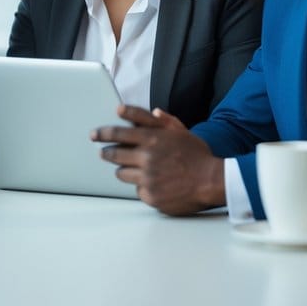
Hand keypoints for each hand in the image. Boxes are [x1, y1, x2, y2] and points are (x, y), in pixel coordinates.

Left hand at [91, 104, 224, 215]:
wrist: (212, 180)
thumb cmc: (196, 155)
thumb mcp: (179, 131)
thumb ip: (157, 119)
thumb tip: (135, 110)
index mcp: (152, 139)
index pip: (117, 133)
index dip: (102, 134)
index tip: (94, 135)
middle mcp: (146, 158)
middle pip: (114, 155)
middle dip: (107, 153)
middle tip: (104, 152)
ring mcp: (147, 178)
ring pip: (122, 173)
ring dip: (126, 170)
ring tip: (138, 168)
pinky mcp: (150, 195)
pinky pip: (137, 189)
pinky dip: (142, 185)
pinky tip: (155, 182)